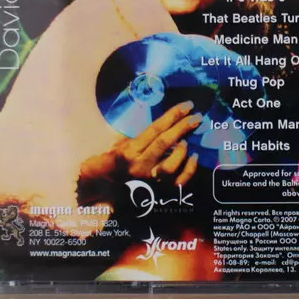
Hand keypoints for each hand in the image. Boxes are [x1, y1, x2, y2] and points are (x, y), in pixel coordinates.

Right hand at [81, 101, 200, 186]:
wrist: (101, 188)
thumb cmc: (112, 161)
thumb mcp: (120, 144)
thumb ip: (141, 136)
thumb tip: (166, 123)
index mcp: (129, 151)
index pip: (155, 129)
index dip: (173, 115)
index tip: (187, 105)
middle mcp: (139, 165)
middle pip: (165, 142)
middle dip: (183, 127)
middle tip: (197, 117)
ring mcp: (149, 181)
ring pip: (171, 165)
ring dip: (182, 150)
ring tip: (186, 141)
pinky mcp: (157, 192)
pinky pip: (178, 182)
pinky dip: (189, 169)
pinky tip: (193, 157)